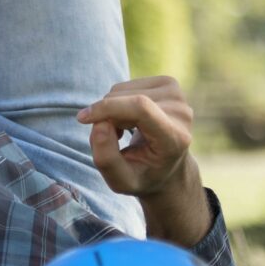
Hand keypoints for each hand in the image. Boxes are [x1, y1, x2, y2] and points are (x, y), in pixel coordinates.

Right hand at [78, 75, 211, 244]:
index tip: (82, 119)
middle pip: (126, 99)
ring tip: (122, 131)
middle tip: (112, 138)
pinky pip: (126, 85)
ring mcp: (178, 96)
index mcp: (175, 139)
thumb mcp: (121, 181)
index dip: (108, 108)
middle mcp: (181, 114)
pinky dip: (118, 101)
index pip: (140, 108)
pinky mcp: (169, 84)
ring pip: (122, 90)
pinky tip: (130, 120)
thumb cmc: (142, 175)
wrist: (168, 168)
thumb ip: (106, 159)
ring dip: (111, 109)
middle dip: (107, 115)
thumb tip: (99, 124)